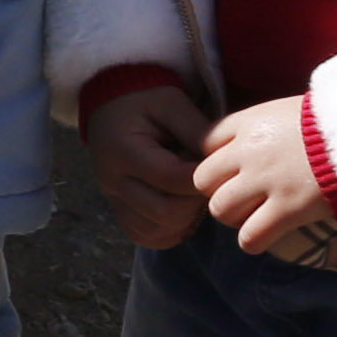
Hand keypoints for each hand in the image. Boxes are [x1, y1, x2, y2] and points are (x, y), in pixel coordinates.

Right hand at [82, 81, 212, 249]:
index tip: (218, 169)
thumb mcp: (172, 102)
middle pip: (164, 213)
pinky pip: (144, 236)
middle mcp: (112, 180)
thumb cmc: (145, 99)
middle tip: (207, 184)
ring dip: (184, 220)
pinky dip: (168, 231)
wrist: (111, 105)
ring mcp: (112, 198)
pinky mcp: (117, 209)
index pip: (172, 179)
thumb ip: (197, 130)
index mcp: (123, 151)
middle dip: (195, 203)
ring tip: (193, 195)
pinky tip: (181, 212)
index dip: (203, 179)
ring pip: (155, 230)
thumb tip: (225, 159)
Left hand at [193, 96, 336, 258]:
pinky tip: (265, 235)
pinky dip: (253, 240)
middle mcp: (250, 151)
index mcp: (249, 122)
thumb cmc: (335, 120)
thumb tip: (247, 142)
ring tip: (254, 215)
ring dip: (234, 217)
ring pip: (220, 210)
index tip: (234, 169)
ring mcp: (267, 181)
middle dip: (219, 190)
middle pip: (203, 180)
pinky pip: (249, 236)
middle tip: (243, 196)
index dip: (218, 160)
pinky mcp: (289, 209)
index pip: (205, 143)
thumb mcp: (289, 110)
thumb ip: (262, 126)